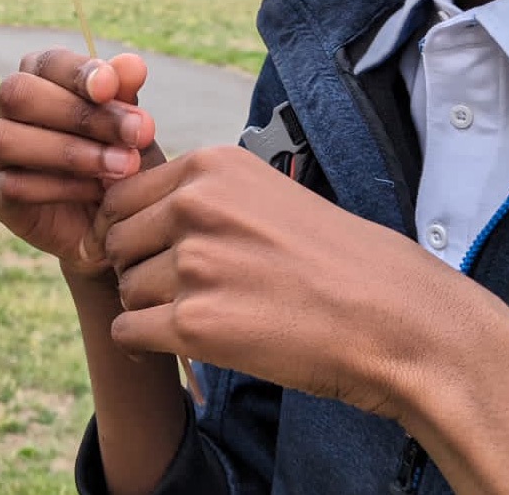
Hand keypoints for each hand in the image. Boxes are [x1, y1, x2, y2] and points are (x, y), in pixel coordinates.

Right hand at [0, 49, 166, 278]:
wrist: (121, 220)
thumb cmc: (124, 157)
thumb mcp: (133, 126)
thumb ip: (127, 94)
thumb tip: (131, 64)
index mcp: (40, 78)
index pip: (46, 62)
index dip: (77, 72)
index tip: (111, 87)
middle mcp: (8, 109)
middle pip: (17, 94)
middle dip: (79, 114)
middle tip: (136, 134)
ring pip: (5, 138)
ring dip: (69, 151)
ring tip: (122, 166)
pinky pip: (12, 185)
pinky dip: (60, 187)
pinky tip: (98, 191)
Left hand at [95, 146, 507, 420]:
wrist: (392, 317)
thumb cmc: (337, 262)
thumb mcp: (266, 196)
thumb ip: (202, 196)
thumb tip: (128, 214)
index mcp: (211, 165)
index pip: (120, 194)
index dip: (132, 229)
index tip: (157, 251)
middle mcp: (195, 205)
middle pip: (116, 242)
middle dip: (140, 268)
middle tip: (187, 291)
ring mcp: (193, 264)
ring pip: (125, 289)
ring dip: (153, 308)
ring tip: (209, 315)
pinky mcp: (194, 324)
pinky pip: (129, 331)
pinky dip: (149, 343)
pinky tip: (191, 342)